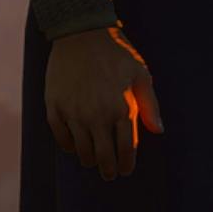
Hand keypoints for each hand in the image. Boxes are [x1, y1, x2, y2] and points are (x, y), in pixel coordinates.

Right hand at [46, 24, 164, 179]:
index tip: (126, 171)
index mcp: (121, 109)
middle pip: (102, 155)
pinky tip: (74, 148)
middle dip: (109, 169)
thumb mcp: (141, 76)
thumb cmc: (117, 54)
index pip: (125, 148)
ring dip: (88, 160)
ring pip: (81, 150)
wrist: (81, 35)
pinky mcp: (54, 107)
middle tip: (111, 175)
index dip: (127, 164)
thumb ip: (150, 105)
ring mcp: (72, 113)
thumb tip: (158, 131)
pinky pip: (60, 136)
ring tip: (93, 162)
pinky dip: (68, 146)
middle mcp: (96, 115)